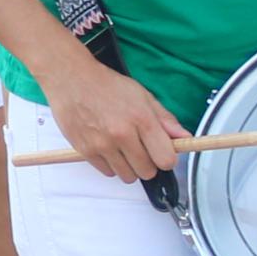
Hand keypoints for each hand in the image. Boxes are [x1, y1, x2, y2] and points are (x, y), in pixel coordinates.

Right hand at [40, 48, 189, 184]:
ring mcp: (102, 144)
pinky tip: (108, 147)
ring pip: (127, 177)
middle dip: (148, 163)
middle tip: (140, 148)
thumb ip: (165, 119)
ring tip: (123, 148)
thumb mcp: (143, 96)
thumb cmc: (107, 85)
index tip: (162, 152)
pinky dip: (111, 165)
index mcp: (141, 119)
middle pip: (147, 172)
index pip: (166, 159)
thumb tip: (184, 137)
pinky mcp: (85, 150)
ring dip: (129, 167)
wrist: (72, 78)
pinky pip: (107, 173)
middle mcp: (122, 134)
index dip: (167, 158)